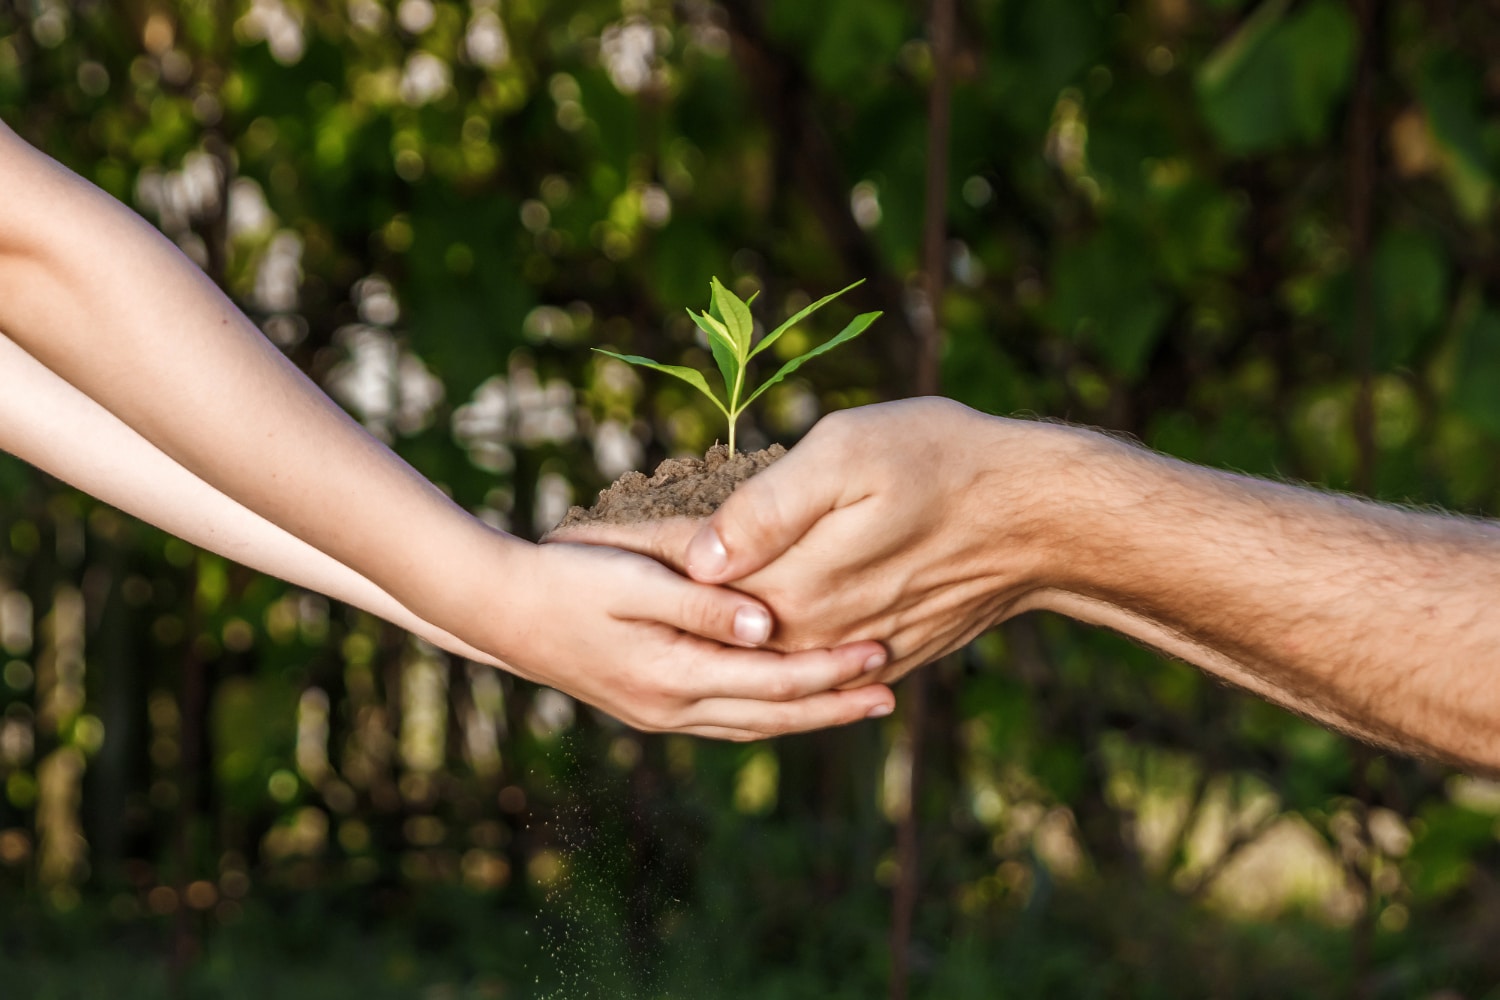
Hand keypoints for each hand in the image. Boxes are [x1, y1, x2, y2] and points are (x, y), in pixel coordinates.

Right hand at [483, 538, 893, 739]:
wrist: (499, 609)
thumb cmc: (564, 578)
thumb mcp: (632, 579)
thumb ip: (702, 603)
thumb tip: (769, 626)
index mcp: (672, 674)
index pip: (772, 679)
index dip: (829, 669)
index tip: (881, 651)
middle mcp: (671, 706)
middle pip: (772, 715)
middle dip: (834, 704)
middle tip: (891, 691)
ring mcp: (659, 712)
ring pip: (752, 724)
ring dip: (807, 715)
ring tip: (857, 702)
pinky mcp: (650, 704)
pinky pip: (727, 719)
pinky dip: (769, 713)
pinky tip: (791, 701)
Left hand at [552, 399, 1083, 683]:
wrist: (1039, 519)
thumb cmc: (945, 462)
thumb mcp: (850, 456)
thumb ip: (767, 510)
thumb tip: (698, 558)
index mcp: (790, 582)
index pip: (680, 566)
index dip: (617, 544)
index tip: (559, 535)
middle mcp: (808, 631)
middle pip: (700, 617)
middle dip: (632, 592)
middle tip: (571, 568)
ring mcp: (843, 650)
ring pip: (741, 648)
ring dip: (681, 627)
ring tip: (621, 608)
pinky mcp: (877, 654)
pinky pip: (792, 662)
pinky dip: (744, 647)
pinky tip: (718, 636)